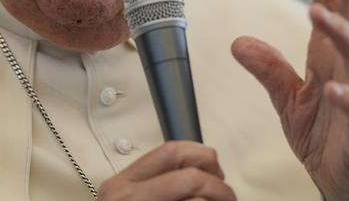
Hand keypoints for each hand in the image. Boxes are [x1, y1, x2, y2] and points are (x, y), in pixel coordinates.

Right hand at [98, 141, 235, 200]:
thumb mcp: (128, 199)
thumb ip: (153, 184)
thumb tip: (198, 172)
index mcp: (121, 184)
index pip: (170, 152)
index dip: (201, 154)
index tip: (215, 167)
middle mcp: (126, 196)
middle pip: (191, 177)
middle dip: (218, 184)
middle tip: (228, 195)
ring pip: (198, 200)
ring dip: (216, 200)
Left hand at [232, 0, 348, 200]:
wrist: (346, 182)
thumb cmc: (325, 138)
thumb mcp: (287, 100)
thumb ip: (269, 70)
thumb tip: (238, 42)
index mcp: (329, 58)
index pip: (329, 10)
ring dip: (339, 31)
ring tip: (318, 12)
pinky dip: (346, 96)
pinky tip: (331, 88)